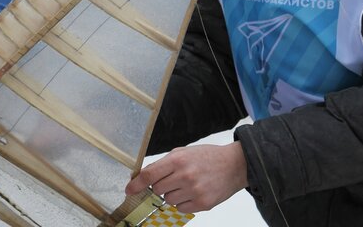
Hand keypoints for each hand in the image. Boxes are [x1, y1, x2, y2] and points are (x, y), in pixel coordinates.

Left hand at [125, 142, 247, 213]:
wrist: (234, 165)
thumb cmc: (207, 157)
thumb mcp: (183, 152)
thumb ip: (164, 164)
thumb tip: (144, 177)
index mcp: (177, 160)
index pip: (149, 175)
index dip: (136, 184)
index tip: (129, 190)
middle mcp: (184, 176)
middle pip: (157, 189)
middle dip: (160, 186)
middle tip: (172, 180)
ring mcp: (194, 191)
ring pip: (168, 200)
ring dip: (172, 194)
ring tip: (186, 185)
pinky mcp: (203, 204)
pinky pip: (181, 209)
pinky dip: (183, 203)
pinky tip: (193, 193)